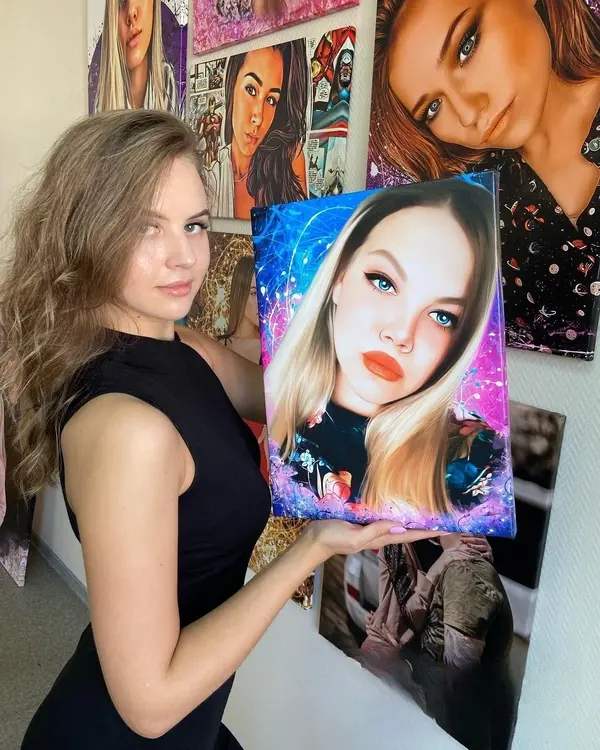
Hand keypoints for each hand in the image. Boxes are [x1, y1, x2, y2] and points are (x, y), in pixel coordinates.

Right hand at [302, 519, 441, 564]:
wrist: (313, 539)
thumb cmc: (332, 538)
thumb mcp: (354, 537)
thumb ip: (375, 532)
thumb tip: (400, 526)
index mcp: (380, 538)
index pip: (409, 534)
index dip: (427, 531)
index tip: (446, 527)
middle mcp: (380, 532)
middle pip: (408, 529)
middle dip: (425, 524)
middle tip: (444, 516)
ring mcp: (372, 526)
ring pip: (398, 521)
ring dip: (413, 517)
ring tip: (428, 510)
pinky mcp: (363, 519)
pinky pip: (384, 514)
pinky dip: (396, 510)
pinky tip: (399, 504)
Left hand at [458, 534, 491, 557]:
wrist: (488, 556)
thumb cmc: (479, 548)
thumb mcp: (476, 543)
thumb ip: (470, 540)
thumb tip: (460, 537)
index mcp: (482, 538)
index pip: (474, 535)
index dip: (468, 534)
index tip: (461, 535)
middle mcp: (485, 542)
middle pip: (477, 540)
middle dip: (469, 539)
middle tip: (462, 540)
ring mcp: (488, 548)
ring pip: (482, 546)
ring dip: (475, 546)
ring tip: (469, 545)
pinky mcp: (489, 554)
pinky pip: (487, 554)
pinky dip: (484, 555)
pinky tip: (480, 555)